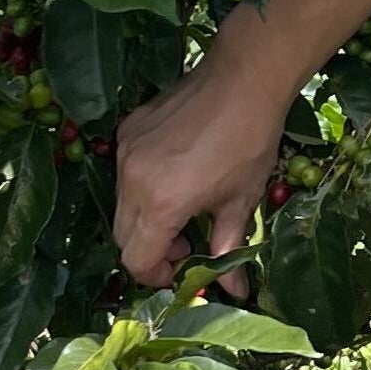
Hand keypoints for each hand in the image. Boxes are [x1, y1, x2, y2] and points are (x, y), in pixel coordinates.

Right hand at [112, 21, 295, 292]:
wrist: (244, 78)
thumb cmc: (249, 143)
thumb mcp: (240, 201)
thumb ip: (227, 248)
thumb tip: (234, 291)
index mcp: (161, 204)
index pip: (136, 259)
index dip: (156, 275)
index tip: (181, 270)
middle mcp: (132, 179)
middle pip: (123, 235)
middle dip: (150, 249)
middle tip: (185, 242)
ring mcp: (126, 151)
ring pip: (121, 203)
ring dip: (145, 218)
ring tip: (182, 207)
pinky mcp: (128, 128)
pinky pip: (125, 171)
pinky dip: (142, 185)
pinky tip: (175, 173)